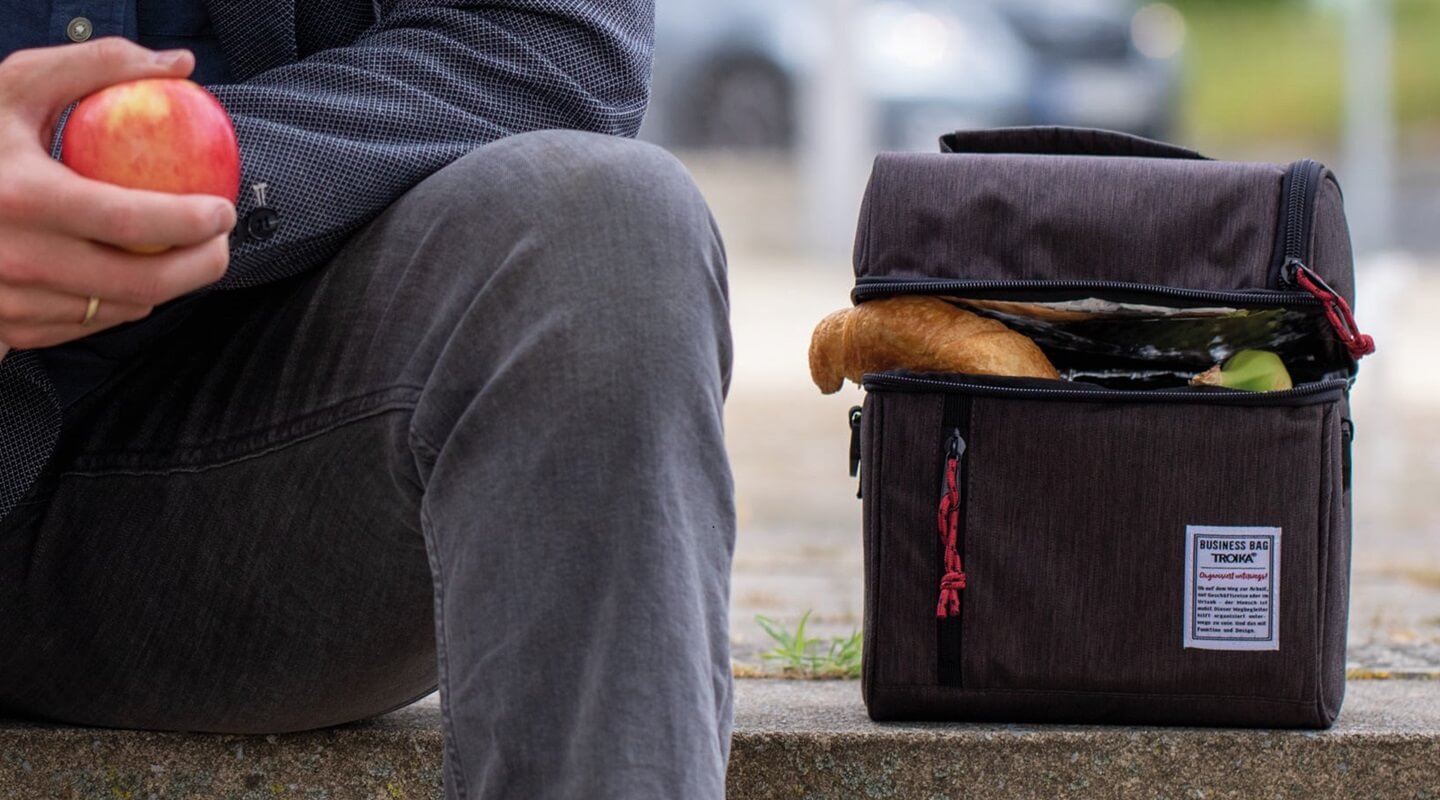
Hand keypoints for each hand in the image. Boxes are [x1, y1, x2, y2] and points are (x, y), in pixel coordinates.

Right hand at [0, 38, 235, 358]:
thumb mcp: (13, 87)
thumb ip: (95, 66)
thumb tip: (178, 64)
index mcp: (19, 195)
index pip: (130, 221)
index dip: (192, 222)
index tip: (223, 210)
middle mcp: (14, 257)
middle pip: (140, 283)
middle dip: (202, 267)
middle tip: (220, 242)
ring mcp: (9, 301)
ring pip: (120, 308)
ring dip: (166, 285)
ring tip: (179, 250)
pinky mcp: (7, 327)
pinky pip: (88, 323)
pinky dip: (120, 300)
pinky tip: (124, 269)